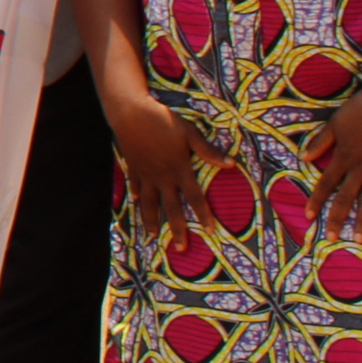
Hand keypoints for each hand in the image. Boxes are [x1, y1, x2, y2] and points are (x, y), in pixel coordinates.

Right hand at [101, 76, 209, 234]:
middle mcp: (163, 177)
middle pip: (171, 208)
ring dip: (151, 221)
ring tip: (153, 236)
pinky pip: (135, 186)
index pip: (195, 198)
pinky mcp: (133, 167)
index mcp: (180, 169)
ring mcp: (146, 174)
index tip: (210, 231)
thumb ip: (208, 151)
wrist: (131, 113)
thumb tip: (230, 164)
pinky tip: (134, 203)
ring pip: (149, 203)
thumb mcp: (190, 133)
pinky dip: (135, 196)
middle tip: (181, 249)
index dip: (204, 215)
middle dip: (177, 229)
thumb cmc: (164, 120)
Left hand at [309, 89, 361, 238]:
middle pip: (346, 197)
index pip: (325, 184)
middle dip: (337, 218)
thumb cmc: (360, 111)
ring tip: (359, 239)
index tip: (308, 217)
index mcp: (343, 157)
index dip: (316, 200)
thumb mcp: (334, 123)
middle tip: (332, 238)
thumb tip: (302, 158)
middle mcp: (360, 167)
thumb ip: (320, 142)